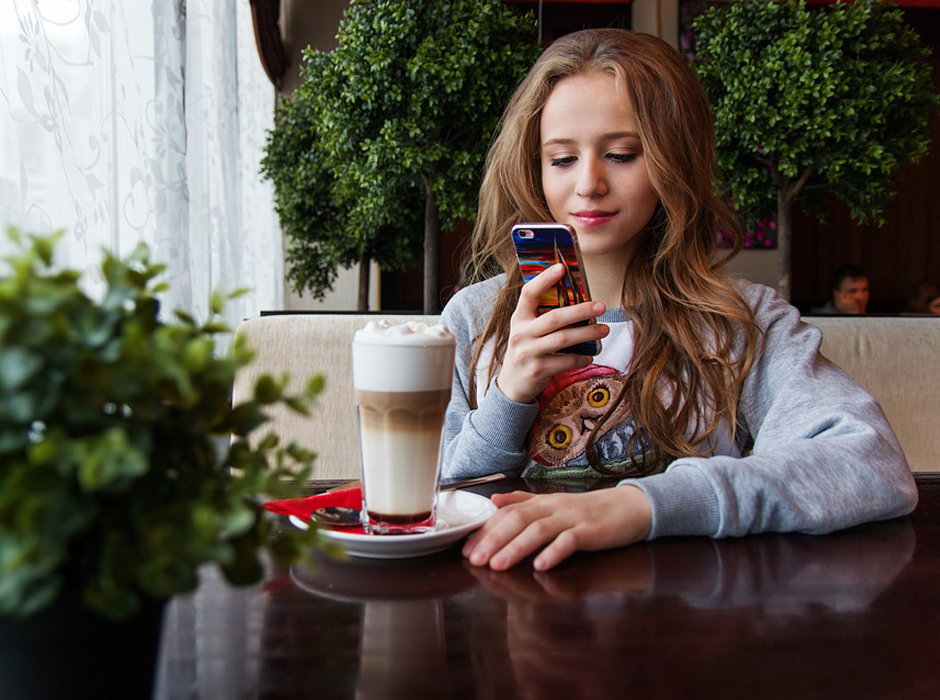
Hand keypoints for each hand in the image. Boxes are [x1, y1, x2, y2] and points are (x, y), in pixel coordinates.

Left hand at [462, 486, 652, 570]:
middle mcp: (554, 507)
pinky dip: (555, 552)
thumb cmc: (589, 511)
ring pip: (540, 530)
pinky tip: (541, 565)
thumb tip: (494, 500)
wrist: (630, 507)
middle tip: (475, 559)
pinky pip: (571, 541)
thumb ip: (524, 502)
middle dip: (494, 539)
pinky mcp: (591, 531)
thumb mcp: (554, 503)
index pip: (508, 513)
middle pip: (519, 520)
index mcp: (542, 502)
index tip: (466, 547)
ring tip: (498, 565)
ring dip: (517, 548)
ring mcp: (573, 519)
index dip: (486, 529)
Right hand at [496, 264, 608, 403]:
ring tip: (604, 329)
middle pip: (554, 318)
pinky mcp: (538, 370)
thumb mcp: (527, 330)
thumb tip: (577, 299)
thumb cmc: (527, 350)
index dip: (544, 279)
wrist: (513, 384)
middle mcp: (521, 334)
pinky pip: (566, 361)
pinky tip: (590, 356)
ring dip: (587, 333)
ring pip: (563, 339)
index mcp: (518, 318)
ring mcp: (528, 353)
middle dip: (580, 310)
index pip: (528, 294)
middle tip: (601, 306)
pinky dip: (581, 358)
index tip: (562, 267)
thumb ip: (542, 316)